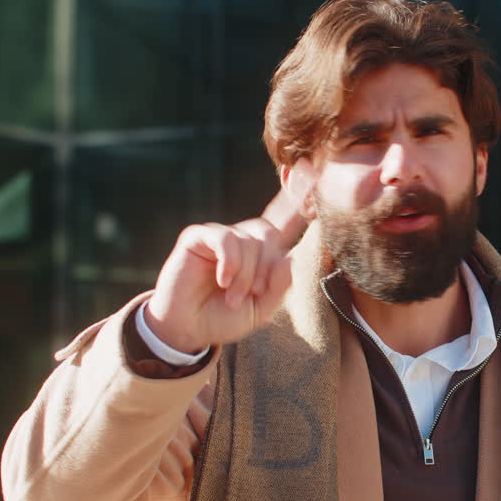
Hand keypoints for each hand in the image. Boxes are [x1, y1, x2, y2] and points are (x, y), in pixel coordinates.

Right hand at [144, 160, 314, 350]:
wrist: (187, 329)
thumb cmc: (224, 317)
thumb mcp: (260, 310)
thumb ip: (278, 288)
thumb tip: (289, 259)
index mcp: (260, 252)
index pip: (284, 220)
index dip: (297, 198)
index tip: (313, 171)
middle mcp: (242, 238)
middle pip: (269, 233)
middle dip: (266, 267)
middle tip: (254, 293)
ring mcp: (219, 235)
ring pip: (248, 240)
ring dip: (245, 274)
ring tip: (234, 298)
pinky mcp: (197, 237)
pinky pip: (225, 238)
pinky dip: (230, 262)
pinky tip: (223, 281)